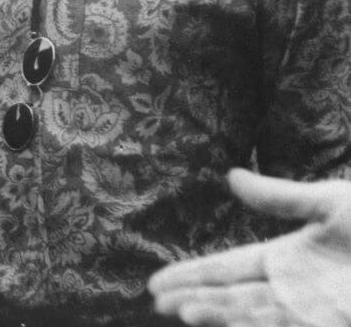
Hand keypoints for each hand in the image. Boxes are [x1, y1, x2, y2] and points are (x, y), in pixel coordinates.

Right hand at [148, 169, 350, 326]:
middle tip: (159, 303)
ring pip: (256, 318)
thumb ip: (281, 196)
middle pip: (234, 297)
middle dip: (197, 300)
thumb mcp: (331, 203)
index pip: (228, 268)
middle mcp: (295, 292)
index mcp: (288, 259)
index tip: (156, 283)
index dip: (194, 274)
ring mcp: (315, 314)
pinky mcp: (334, 325)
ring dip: (222, 317)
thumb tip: (229, 177)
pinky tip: (236, 326)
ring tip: (187, 313)